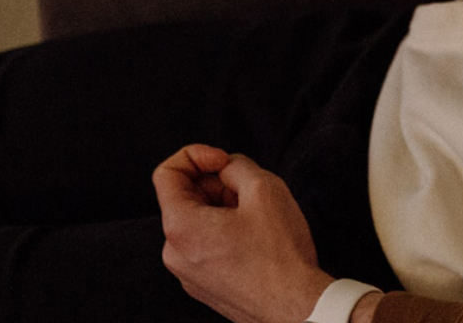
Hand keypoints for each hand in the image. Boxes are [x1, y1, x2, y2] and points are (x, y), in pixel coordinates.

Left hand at [153, 145, 336, 322]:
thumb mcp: (264, 188)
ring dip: (223, 209)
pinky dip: (224, 233)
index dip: (196, 155)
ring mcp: (187, 274)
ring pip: (197, 222)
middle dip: (216, 185)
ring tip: (257, 219)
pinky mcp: (203, 286)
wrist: (295, 308)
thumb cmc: (281, 255)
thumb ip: (236, 165)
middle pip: (185, 198)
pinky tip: (255, 240)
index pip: (166, 173)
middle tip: (250, 192)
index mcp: (180, 227)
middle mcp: (175, 254)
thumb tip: (226, 168)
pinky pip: (204, 246)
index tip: (224, 161)